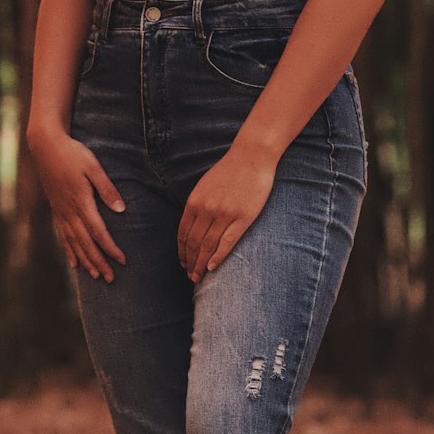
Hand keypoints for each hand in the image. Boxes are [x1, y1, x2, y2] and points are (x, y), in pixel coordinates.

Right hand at [27, 125, 125, 281]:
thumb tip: (121, 210)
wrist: (45, 147)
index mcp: (81, 202)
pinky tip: (74, 262)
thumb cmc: (72, 153)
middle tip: (111, 279)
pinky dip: (70, 251)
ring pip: (74, 243)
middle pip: (86, 243)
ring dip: (86, 261)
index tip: (122, 260)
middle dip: (99, 262)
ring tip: (96, 276)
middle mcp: (69, 212)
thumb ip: (107, 188)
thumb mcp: (93, 166)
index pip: (98, 232)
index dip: (110, 248)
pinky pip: (63, 236)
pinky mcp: (56, 209)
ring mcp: (61, 212)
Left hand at [177, 146, 276, 282]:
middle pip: (193, 243)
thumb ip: (197, 205)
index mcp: (195, 201)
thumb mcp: (205, 185)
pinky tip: (212, 268)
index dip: (181, 252)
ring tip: (198, 277)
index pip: (183, 234)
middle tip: (190, 276)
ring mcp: (224, 214)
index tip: (182, 263)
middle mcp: (206, 209)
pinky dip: (217, 258)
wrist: (252, 156)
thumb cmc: (229, 170)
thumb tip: (191, 226)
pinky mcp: (242, 218)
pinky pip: (226, 243)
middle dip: (189, 262)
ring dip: (200, 265)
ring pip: (207, 246)